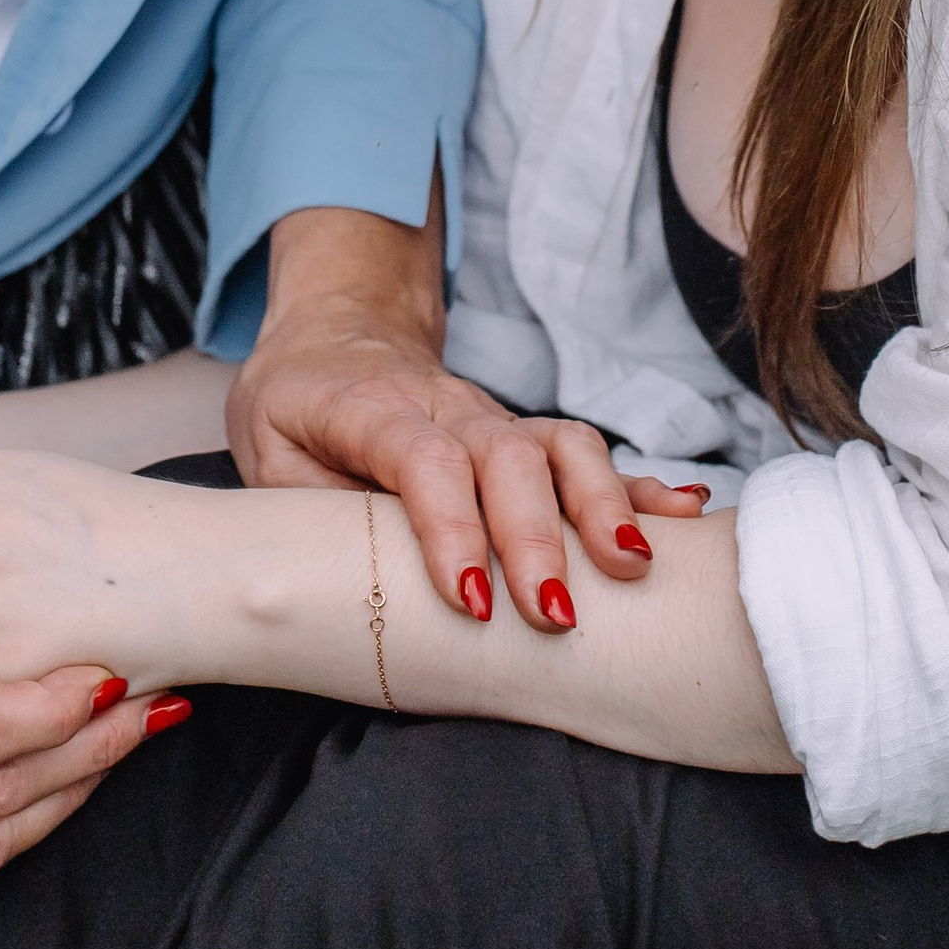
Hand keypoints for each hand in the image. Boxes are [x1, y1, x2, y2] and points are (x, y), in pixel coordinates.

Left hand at [229, 269, 706, 633]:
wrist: (331, 336)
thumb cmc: (293, 411)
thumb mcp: (265, 459)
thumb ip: (303, 515)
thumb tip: (335, 591)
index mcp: (367, 409)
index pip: (422, 459)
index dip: (450, 527)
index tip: (469, 600)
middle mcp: (442, 406)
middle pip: (505, 454)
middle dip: (536, 534)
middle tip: (553, 612)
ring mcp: (491, 416)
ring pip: (559, 443)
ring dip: (600, 505)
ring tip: (631, 568)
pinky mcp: (524, 435)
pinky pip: (587, 453)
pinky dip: (637, 486)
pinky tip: (683, 515)